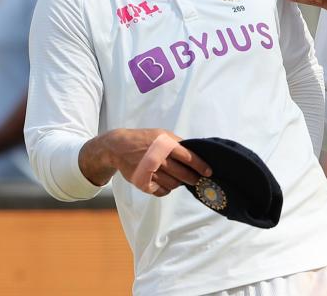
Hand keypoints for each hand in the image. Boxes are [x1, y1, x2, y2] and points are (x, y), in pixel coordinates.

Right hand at [94, 129, 211, 197]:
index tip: (208, 172)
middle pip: (182, 173)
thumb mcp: (161, 135)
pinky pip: (160, 191)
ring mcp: (149, 171)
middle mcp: (158, 158)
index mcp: (165, 145)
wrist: (117, 146)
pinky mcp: (142, 182)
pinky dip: (166, 190)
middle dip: (192, 178)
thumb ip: (177, 143)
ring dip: (178, 184)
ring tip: (180, 181)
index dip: (200, 166)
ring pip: (172, 184)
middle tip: (197, 180)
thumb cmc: (144, 139)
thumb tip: (195, 154)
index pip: (188, 157)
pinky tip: (166, 185)